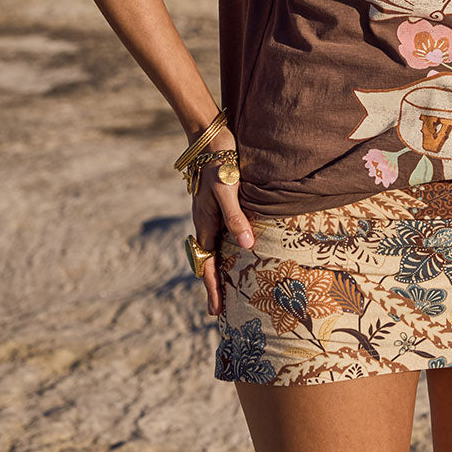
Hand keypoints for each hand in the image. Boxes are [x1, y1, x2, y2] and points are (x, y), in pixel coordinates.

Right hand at [190, 129, 254, 316]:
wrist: (211, 138)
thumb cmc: (221, 164)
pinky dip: (226, 251)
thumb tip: (246, 246)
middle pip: (210, 262)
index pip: (208, 266)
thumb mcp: (227, 191)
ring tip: (230, 288)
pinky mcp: (218, 205)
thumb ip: (235, 217)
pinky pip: (220, 235)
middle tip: (222, 311)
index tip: (216, 312)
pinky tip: (236, 252)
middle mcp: (206, 224)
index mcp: (205, 225)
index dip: (213, 289)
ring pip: (215, 249)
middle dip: (215, 287)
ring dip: (220, 270)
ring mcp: (211, 215)